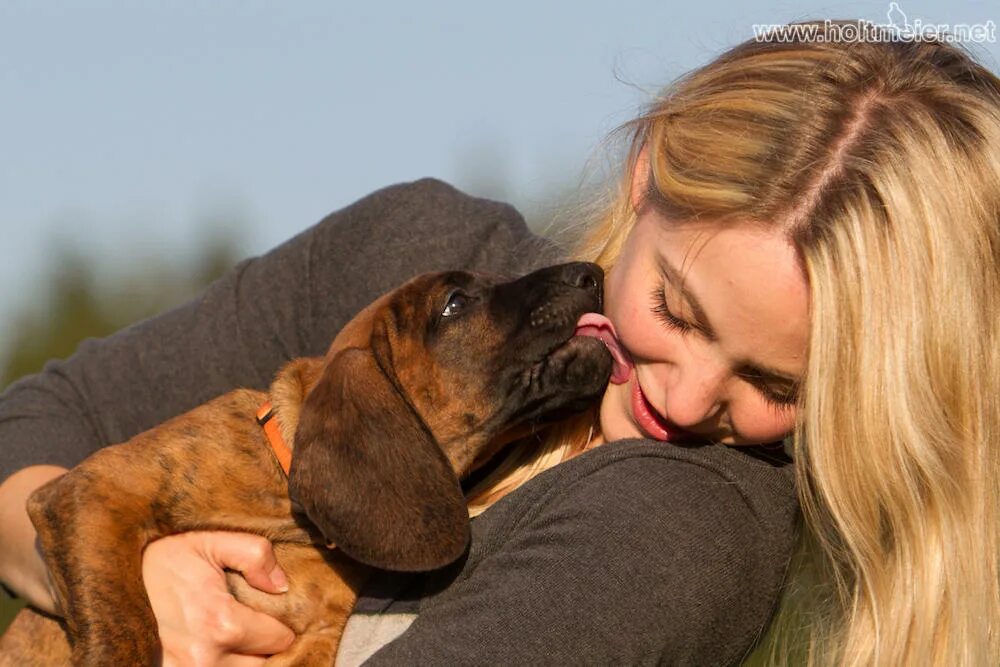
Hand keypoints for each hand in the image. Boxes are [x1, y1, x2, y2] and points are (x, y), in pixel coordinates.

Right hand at [142, 532, 295, 666]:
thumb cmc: (166, 557)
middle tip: (255, 622)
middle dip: (263, 644)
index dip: (282, 625)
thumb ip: (255, 554)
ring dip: (243, 658)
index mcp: (220, 623)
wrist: (114, 577)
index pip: (280, 640)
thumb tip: (281, 586)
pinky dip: (222, 664)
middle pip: (262, 664)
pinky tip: (219, 647)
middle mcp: (204, 657)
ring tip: (236, 635)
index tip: (274, 612)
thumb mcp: (212, 541)